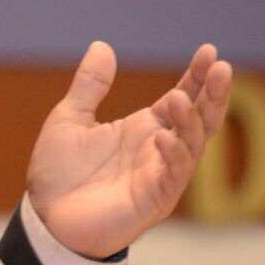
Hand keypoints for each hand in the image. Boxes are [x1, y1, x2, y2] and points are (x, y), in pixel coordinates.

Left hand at [27, 41, 231, 257]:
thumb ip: (89, 85)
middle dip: (213, 95)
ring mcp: (160, 175)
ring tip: (179, 99)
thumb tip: (102, 45)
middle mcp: (159, 150)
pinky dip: (172, 156)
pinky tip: (163, 138)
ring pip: (192, 145)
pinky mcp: (153, 200)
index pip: (182, 98)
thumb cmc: (59, 174)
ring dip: (190, 122)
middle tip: (220, 68)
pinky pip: (173, 176)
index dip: (197, 77)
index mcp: (145, 129)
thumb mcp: (69, 120)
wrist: (44, 219)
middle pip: (199, 119)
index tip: (208, 52)